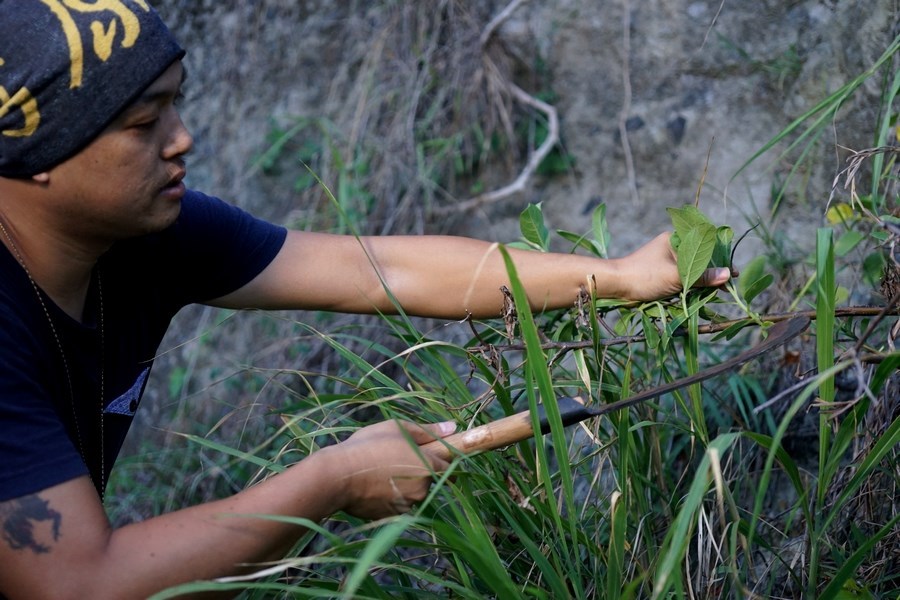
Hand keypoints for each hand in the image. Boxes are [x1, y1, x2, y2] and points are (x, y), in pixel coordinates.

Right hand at [326, 420, 454, 519]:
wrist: (338, 475)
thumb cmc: (369, 445)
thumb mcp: (397, 428)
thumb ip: (427, 430)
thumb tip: (452, 427)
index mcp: (428, 466)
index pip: (450, 468)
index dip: (444, 461)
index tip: (434, 456)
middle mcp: (422, 489)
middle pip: (429, 480)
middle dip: (418, 471)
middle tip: (395, 458)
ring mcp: (406, 505)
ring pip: (412, 493)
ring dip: (403, 484)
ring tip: (380, 470)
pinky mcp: (391, 516)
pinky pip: (396, 504)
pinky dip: (389, 496)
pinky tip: (373, 484)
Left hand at [611, 232, 731, 301]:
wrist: (616, 286)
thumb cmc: (644, 275)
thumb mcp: (676, 276)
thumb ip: (701, 276)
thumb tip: (728, 274)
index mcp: (675, 239)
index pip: (705, 245)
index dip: (720, 259)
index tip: (733, 273)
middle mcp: (673, 248)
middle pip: (700, 260)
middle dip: (713, 273)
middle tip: (726, 287)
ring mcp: (667, 262)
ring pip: (692, 271)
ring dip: (703, 282)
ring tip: (717, 293)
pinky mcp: (663, 275)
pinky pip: (683, 279)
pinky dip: (692, 287)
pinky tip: (701, 296)